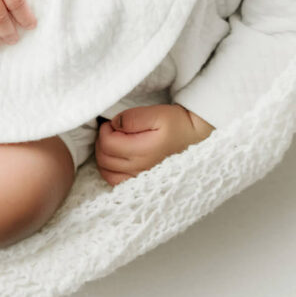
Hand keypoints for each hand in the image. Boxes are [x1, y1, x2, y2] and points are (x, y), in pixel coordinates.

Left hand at [95, 104, 213, 186]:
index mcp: (143, 150)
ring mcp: (139, 177)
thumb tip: (115, 124)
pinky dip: (109, 170)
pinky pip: (115, 182)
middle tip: (112, 130)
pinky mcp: (140, 181)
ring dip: (103, 155)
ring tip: (113, 142)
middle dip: (102, 141)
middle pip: (104, 158)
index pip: (108, 144)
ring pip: (106, 172)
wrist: (193, 137)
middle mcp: (139, 168)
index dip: (105, 130)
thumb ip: (133, 118)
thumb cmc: (177, 124)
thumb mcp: (157, 113)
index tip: (113, 123)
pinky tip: (115, 158)